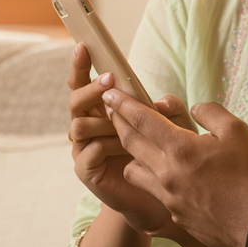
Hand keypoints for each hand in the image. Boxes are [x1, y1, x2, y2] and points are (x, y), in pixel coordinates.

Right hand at [67, 44, 189, 232]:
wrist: (157, 201)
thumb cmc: (161, 159)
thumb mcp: (172, 129)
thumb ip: (170, 111)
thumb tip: (162, 101)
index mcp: (102, 111)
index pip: (85, 83)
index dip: (81, 65)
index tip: (85, 45)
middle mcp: (88, 126)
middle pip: (75, 100)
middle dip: (91, 89)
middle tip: (109, 82)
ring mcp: (83, 148)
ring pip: (79, 126)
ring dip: (103, 122)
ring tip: (123, 127)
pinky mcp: (86, 171)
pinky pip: (87, 152)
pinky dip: (105, 147)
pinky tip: (123, 150)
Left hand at [102, 87, 247, 246]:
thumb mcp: (238, 131)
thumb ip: (211, 113)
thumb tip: (195, 109)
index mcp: (181, 148)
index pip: (142, 120)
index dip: (123, 104)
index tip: (110, 93)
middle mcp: (167, 173)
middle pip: (129, 143)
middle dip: (117, 123)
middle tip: (110, 110)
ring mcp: (168, 196)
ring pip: (133, 171)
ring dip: (130, 155)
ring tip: (137, 146)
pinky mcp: (174, 214)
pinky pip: (153, 191)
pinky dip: (152, 178)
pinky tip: (166, 175)